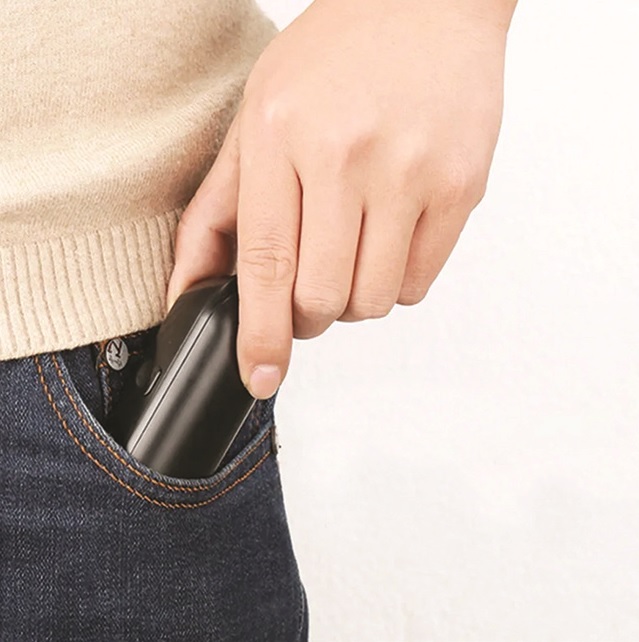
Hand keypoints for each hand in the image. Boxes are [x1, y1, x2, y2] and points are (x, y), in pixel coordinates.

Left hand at [166, 0, 516, 398]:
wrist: (427, 3)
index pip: (267, 265)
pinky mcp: (461, 188)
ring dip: (352, 298)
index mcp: (283, 135)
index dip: (261, 334)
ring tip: (350, 253)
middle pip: (323, 296)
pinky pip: (419, 283)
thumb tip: (189, 290)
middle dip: (308, 314)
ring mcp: (413, 174)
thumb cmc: (334, 58)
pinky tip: (387, 240)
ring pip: (374, 300)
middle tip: (308, 288)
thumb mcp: (255, 118)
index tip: (261, 375)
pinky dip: (394, 281)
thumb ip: (218, 211)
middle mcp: (349, 157)